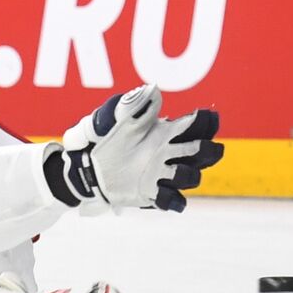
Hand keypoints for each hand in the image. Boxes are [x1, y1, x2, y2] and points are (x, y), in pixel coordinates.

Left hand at [47, 83, 222, 213]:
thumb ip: (136, 104)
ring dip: (188, 174)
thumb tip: (154, 91)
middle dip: (207, 150)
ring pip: (191, 176)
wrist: (85, 165)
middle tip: (197, 147)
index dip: (206, 122)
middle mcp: (169, 153)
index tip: (203, 118)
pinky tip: (173, 200)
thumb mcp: (115, 116)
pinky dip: (175, 201)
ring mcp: (163, 174)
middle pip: (204, 153)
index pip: (198, 126)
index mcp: (166, 131)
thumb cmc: (102, 136)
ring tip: (172, 170)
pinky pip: (172, 200)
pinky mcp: (152, 193)